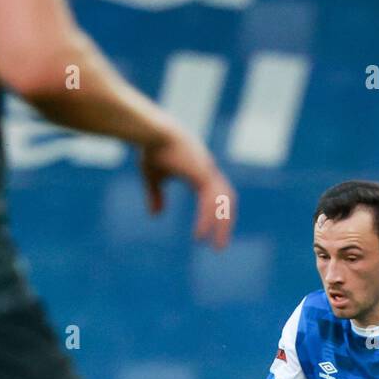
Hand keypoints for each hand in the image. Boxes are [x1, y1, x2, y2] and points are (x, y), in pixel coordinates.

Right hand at [139, 127, 234, 247]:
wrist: (151, 131)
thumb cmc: (151, 148)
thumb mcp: (152, 176)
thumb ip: (155, 196)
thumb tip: (156, 216)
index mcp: (200, 169)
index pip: (219, 193)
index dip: (218, 211)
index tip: (215, 229)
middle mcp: (208, 170)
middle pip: (227, 199)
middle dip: (226, 222)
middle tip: (220, 246)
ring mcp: (207, 171)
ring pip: (222, 203)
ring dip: (221, 226)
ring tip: (216, 247)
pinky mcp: (201, 175)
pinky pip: (209, 203)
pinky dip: (207, 220)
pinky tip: (200, 235)